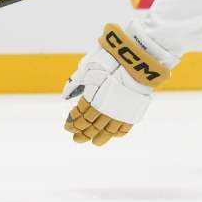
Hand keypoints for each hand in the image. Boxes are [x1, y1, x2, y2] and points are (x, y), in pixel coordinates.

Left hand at [61, 22, 174, 145]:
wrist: (135, 59)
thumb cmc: (109, 60)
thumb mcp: (88, 68)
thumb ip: (76, 83)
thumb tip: (66, 96)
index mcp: (93, 96)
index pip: (80, 114)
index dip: (73, 122)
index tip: (68, 125)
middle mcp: (105, 107)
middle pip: (91, 126)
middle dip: (82, 133)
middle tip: (76, 138)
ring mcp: (120, 111)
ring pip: (107, 130)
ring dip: (99, 137)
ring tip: (94, 142)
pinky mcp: (133, 111)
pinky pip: (124, 127)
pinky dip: (117, 133)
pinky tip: (112, 135)